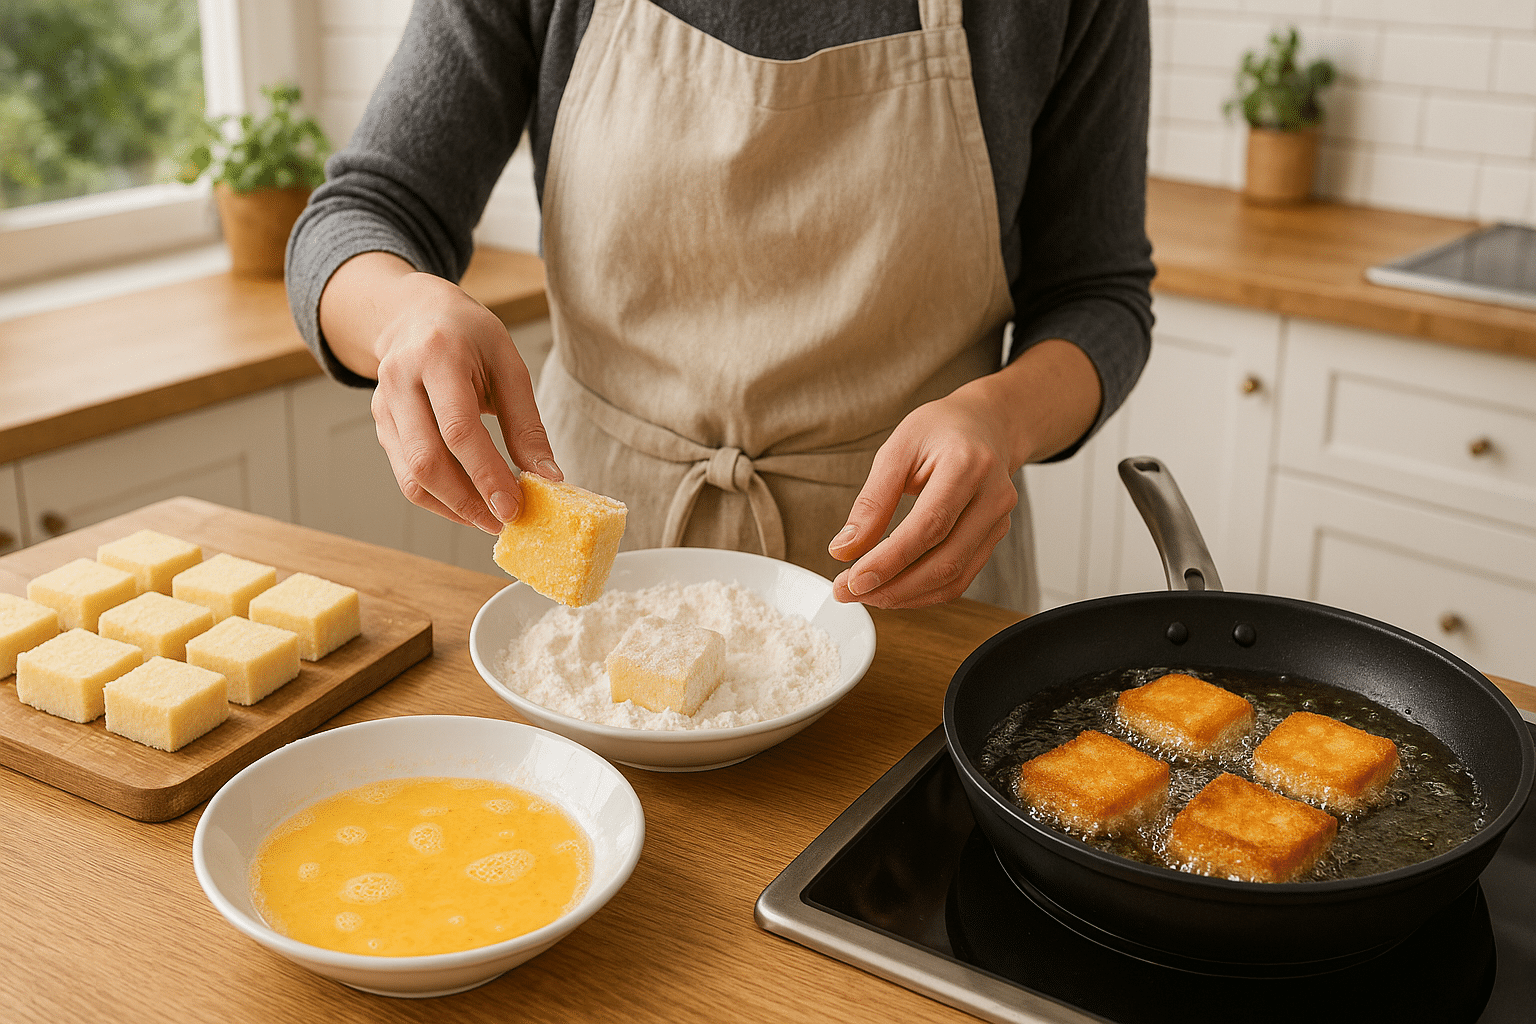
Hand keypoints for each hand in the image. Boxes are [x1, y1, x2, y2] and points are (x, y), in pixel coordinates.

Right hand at [318, 252, 559, 533]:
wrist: (414, 314)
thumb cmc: (469, 336)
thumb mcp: (508, 363)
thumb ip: (526, 423)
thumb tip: (548, 478)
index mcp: (438, 357)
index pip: (458, 429)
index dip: (486, 474)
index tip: (514, 507)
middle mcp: (401, 382)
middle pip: (427, 460)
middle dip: (468, 501)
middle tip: (505, 521)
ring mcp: (384, 407)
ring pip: (411, 476)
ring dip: (452, 508)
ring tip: (490, 520)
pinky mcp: (382, 427)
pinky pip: (406, 476)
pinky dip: (439, 499)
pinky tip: (468, 505)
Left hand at [828, 384, 1017, 607]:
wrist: (984, 424)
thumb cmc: (939, 430)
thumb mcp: (897, 449)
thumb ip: (872, 501)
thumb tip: (843, 549)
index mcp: (968, 465)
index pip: (929, 526)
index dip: (890, 560)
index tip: (853, 580)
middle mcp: (993, 496)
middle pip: (945, 560)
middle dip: (893, 587)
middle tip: (848, 592)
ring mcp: (999, 520)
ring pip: (955, 577)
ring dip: (906, 596)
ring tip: (865, 594)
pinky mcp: (994, 537)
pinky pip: (960, 577)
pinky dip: (923, 591)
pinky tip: (893, 588)